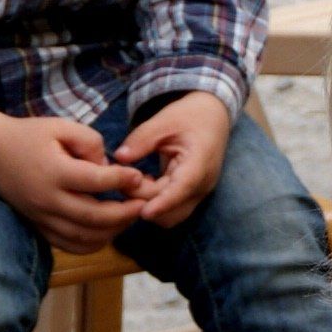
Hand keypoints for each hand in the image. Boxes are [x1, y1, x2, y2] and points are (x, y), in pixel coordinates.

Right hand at [0, 106, 149, 254]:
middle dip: (124, 213)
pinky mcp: (39, 227)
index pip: (97, 182)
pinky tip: (107, 230)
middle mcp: (48, 200)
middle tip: (141, 204)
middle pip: (95, 217)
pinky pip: (70, 245)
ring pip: (85, 237)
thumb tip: (109, 167)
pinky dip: (93, 243)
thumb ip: (89, 141)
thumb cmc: (28, 135)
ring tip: (127, 217)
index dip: (123, 180)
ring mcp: (42, 217)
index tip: (138, 176)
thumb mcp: (60, 125)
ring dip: (112, 231)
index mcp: (54, 171)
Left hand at [113, 93, 232, 227]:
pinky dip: (153, 202)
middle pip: (173, 209)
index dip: (163, 203)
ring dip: (148, 204)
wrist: (212, 118)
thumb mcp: (164, 121)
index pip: (183, 188)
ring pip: (171, 215)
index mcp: (199, 162)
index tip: (144, 213)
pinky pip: (170, 210)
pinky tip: (142, 181)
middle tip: (122, 180)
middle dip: (145, 201)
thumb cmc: (189, 116)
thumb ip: (141, 139)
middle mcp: (202, 184)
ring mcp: (197, 193)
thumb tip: (119, 157)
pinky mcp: (190, 196)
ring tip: (133, 179)